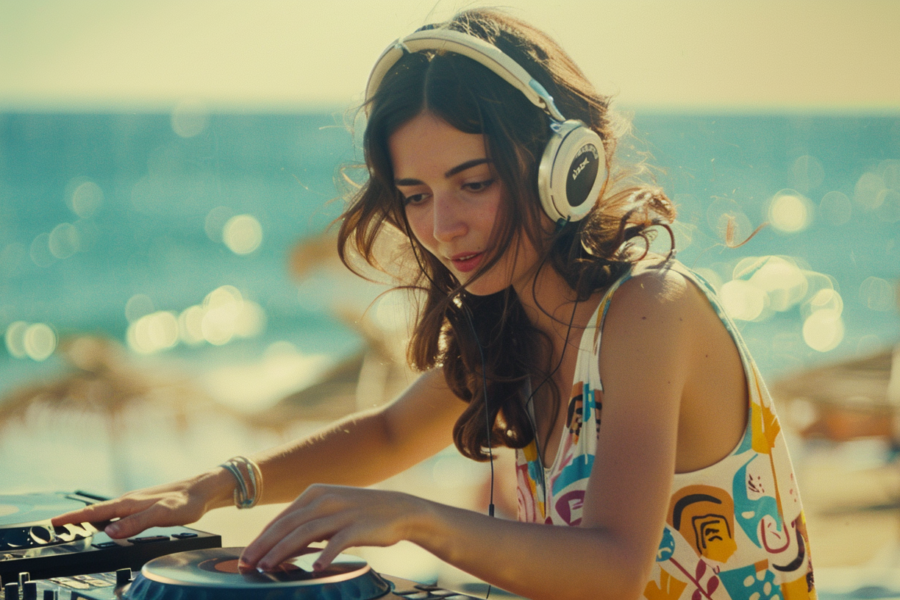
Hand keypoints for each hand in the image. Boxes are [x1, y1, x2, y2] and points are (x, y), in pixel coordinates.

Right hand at [50, 469, 232, 538]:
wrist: (205, 490)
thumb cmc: (187, 502)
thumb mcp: (163, 515)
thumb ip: (136, 523)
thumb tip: (109, 532)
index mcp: (130, 503)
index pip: (95, 512)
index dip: (73, 518)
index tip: (52, 522)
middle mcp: (130, 501)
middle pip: (97, 511)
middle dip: (75, 519)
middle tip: (55, 527)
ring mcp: (137, 503)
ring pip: (107, 512)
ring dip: (89, 519)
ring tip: (73, 528)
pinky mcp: (144, 506)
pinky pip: (119, 513)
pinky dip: (106, 518)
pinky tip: (106, 524)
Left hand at [239, 484, 426, 571]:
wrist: (399, 510)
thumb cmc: (361, 514)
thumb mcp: (330, 511)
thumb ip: (307, 524)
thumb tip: (280, 546)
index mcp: (315, 493)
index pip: (281, 518)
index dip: (261, 538)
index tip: (245, 556)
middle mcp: (325, 499)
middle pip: (288, 524)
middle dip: (264, 545)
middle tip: (247, 564)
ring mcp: (342, 512)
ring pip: (305, 532)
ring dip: (283, 551)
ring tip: (268, 567)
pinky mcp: (358, 526)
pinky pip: (338, 541)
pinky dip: (325, 554)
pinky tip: (315, 568)